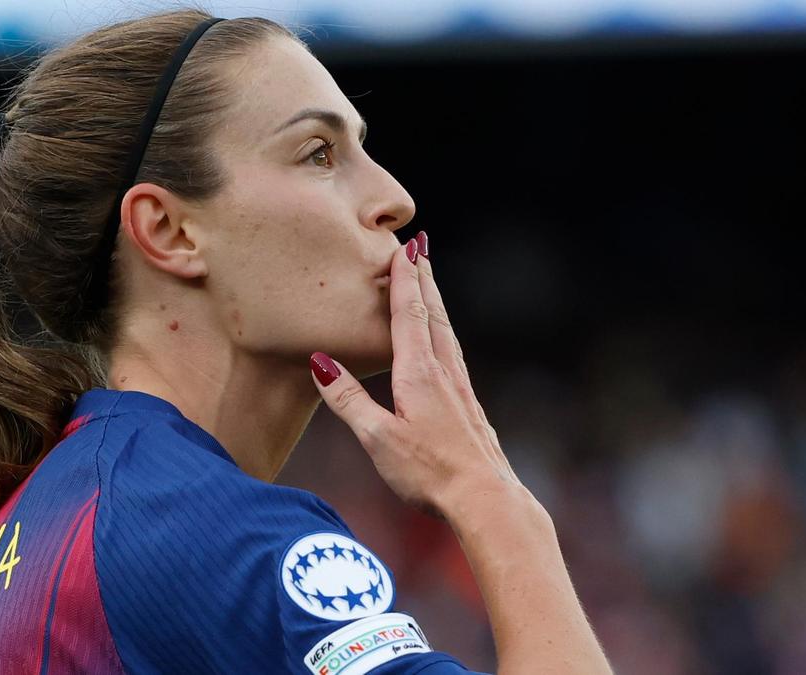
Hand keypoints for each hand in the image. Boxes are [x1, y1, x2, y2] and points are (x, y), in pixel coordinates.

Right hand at [310, 231, 520, 515]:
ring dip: (435, 302)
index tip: (403, 247)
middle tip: (420, 248)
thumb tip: (320, 362)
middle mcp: (444, 372)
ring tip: (429, 284)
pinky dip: (443, 332)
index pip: (409, 314)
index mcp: (419, 373)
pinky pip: (453, 354)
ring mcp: (461, 388)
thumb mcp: (377, 437)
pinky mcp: (469, 406)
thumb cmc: (428, 472)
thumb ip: (348, 399)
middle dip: (424, 279)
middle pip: (433, 314)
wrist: (485, 498)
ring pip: (446, 332)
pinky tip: (443, 344)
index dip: (404, 279)